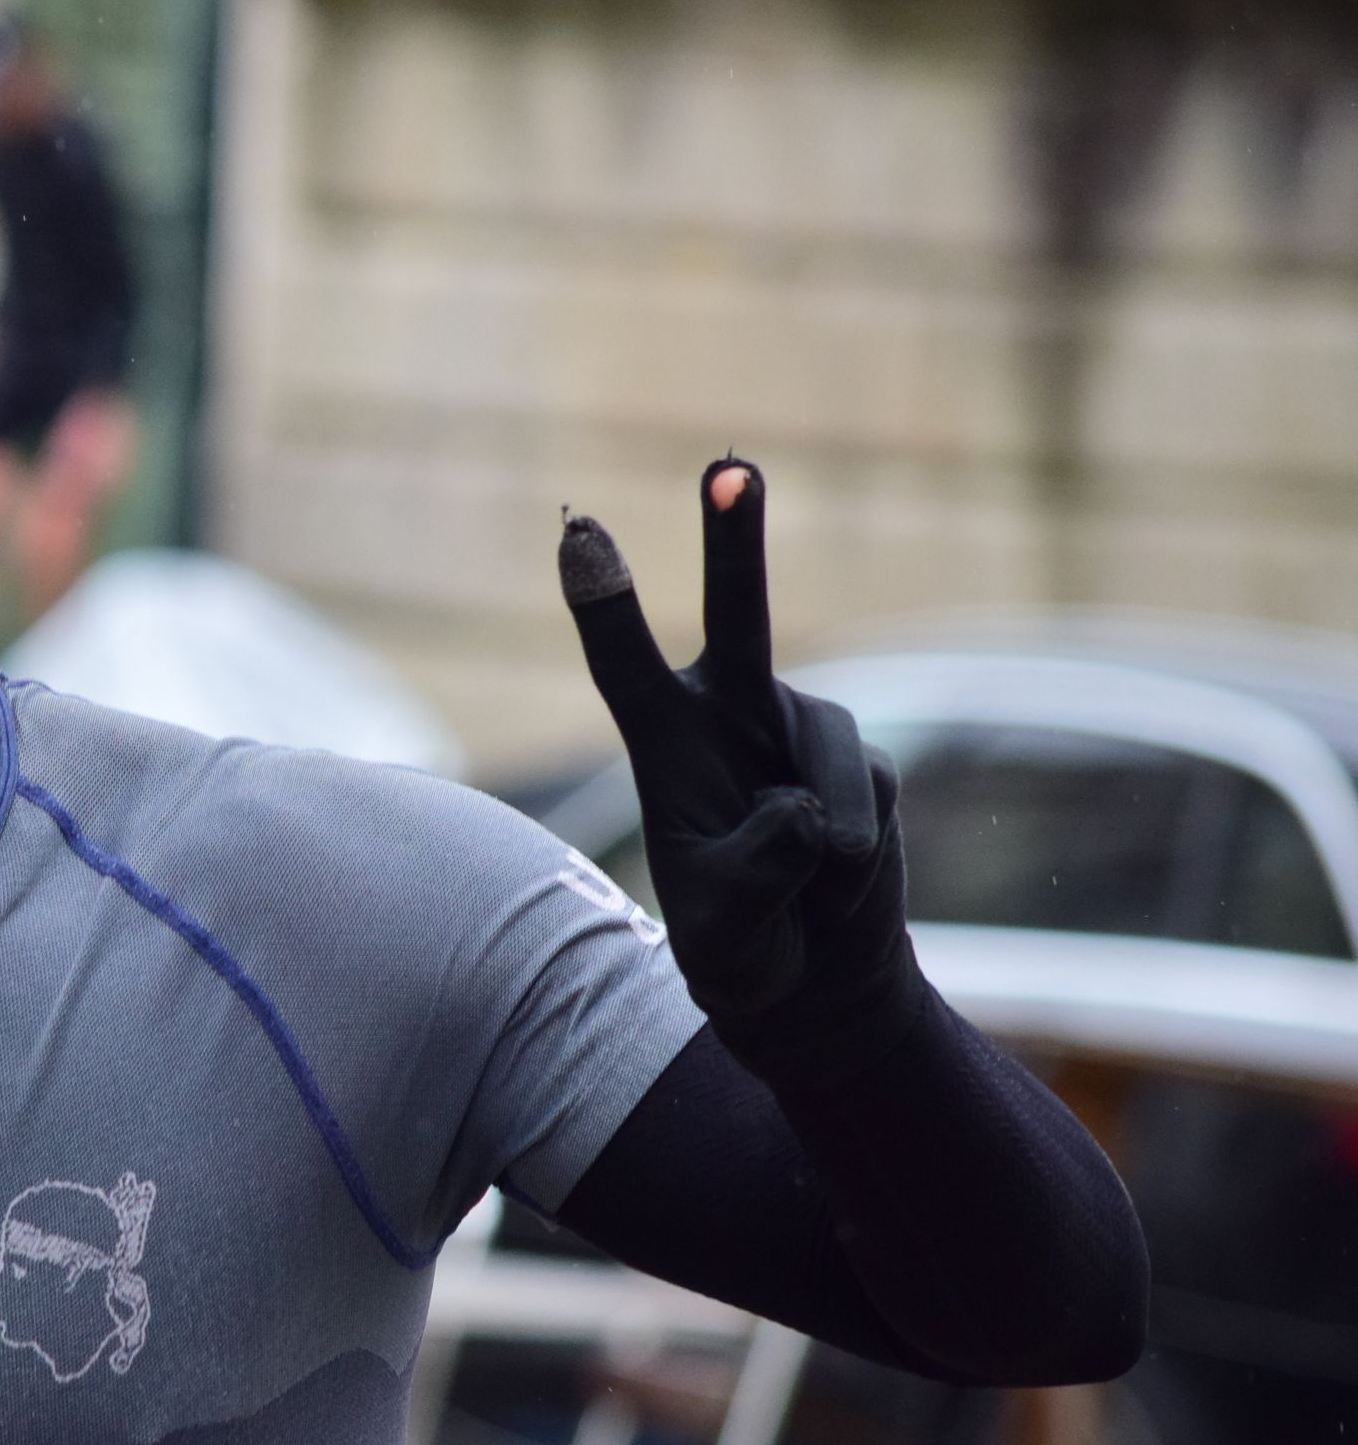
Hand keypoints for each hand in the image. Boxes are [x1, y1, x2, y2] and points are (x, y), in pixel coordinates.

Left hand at [557, 458, 917, 1082]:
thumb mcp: (726, 931)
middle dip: (733, 537)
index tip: (578, 528)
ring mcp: (800, 730)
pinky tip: (838, 886)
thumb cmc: (742, 951)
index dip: (604, 602)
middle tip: (728, 462)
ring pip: (827, 753)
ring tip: (809, 892)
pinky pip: (865, 798)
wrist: (812, 982)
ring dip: (825, 839)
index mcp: (663, 744)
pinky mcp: (861, 762)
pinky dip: (853, 859)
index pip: (623, 665)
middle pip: (736, 614)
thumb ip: (755, 869)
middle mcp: (729, 716)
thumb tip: (805, 808)